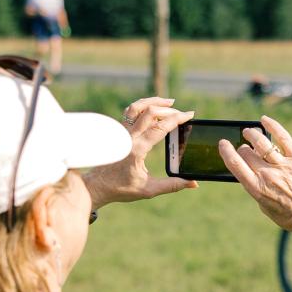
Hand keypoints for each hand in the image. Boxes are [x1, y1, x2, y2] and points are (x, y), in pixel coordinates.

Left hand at [82, 98, 196, 206]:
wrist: (98, 186)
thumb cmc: (122, 189)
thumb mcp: (149, 190)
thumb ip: (172, 185)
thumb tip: (193, 183)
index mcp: (137, 150)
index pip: (160, 128)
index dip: (177, 119)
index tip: (189, 115)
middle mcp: (128, 138)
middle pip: (149, 112)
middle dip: (169, 109)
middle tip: (182, 113)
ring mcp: (121, 133)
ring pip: (136, 107)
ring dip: (154, 101)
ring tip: (168, 102)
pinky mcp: (118, 132)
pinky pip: (130, 113)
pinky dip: (143, 106)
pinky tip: (152, 108)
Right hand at [220, 115, 291, 232]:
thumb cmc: (290, 216)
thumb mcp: (265, 207)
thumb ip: (256, 188)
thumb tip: (250, 172)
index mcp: (257, 189)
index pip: (235, 164)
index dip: (226, 151)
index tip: (223, 143)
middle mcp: (268, 175)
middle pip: (247, 152)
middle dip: (243, 148)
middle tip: (244, 147)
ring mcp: (283, 165)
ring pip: (262, 142)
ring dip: (252, 134)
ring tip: (249, 131)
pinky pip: (283, 137)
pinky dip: (272, 126)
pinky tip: (264, 120)